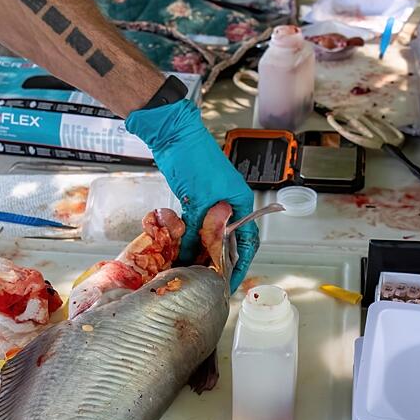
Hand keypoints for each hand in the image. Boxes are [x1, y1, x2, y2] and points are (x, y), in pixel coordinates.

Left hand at [124, 97, 256, 289]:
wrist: (173, 135)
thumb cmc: (194, 160)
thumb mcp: (198, 201)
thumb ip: (196, 232)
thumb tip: (189, 258)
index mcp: (240, 203)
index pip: (247, 242)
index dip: (239, 265)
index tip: (228, 283)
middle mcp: (229, 205)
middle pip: (227, 241)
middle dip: (216, 262)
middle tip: (205, 281)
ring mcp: (212, 202)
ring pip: (208, 235)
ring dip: (200, 251)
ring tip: (191, 270)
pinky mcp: (195, 199)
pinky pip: (195, 227)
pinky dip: (188, 239)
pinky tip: (180, 251)